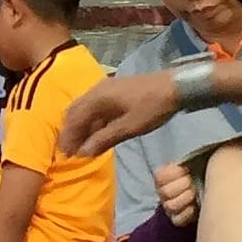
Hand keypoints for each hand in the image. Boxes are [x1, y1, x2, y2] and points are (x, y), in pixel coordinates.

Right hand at [59, 67, 175, 159]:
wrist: (176, 86)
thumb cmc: (152, 107)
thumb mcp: (129, 127)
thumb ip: (104, 139)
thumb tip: (83, 153)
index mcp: (97, 97)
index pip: (74, 119)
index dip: (68, 138)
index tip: (66, 155)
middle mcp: (96, 90)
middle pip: (74, 112)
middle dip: (70, 132)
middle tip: (69, 152)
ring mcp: (104, 89)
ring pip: (83, 109)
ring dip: (80, 127)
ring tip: (81, 145)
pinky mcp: (113, 91)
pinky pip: (94, 107)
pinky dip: (90, 121)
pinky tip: (95, 133)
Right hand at [153, 158, 200, 226]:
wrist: (209, 187)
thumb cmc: (200, 173)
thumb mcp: (192, 163)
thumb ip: (186, 161)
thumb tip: (187, 161)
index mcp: (163, 177)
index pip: (160, 177)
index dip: (174, 174)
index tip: (186, 171)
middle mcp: (162, 193)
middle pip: (165, 192)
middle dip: (182, 186)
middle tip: (192, 182)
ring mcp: (169, 207)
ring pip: (170, 206)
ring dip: (185, 199)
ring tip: (195, 194)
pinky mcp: (177, 219)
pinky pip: (177, 220)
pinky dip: (187, 214)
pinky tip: (194, 207)